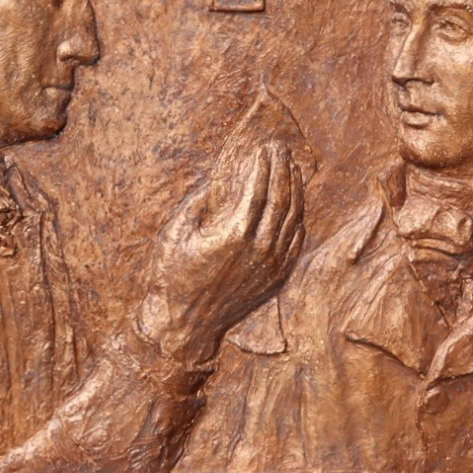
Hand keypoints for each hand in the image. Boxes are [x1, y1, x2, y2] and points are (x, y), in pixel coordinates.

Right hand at [138, 142, 304, 367]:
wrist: (184, 324)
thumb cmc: (173, 276)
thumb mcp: (176, 232)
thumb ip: (200, 202)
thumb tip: (221, 177)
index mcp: (235, 234)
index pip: (259, 190)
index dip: (264, 166)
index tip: (264, 148)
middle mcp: (260, 249)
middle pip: (281, 200)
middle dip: (282, 170)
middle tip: (281, 149)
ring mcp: (272, 265)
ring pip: (293, 219)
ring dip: (295, 189)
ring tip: (292, 167)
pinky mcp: (277, 278)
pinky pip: (296, 241)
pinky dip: (299, 217)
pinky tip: (296, 202)